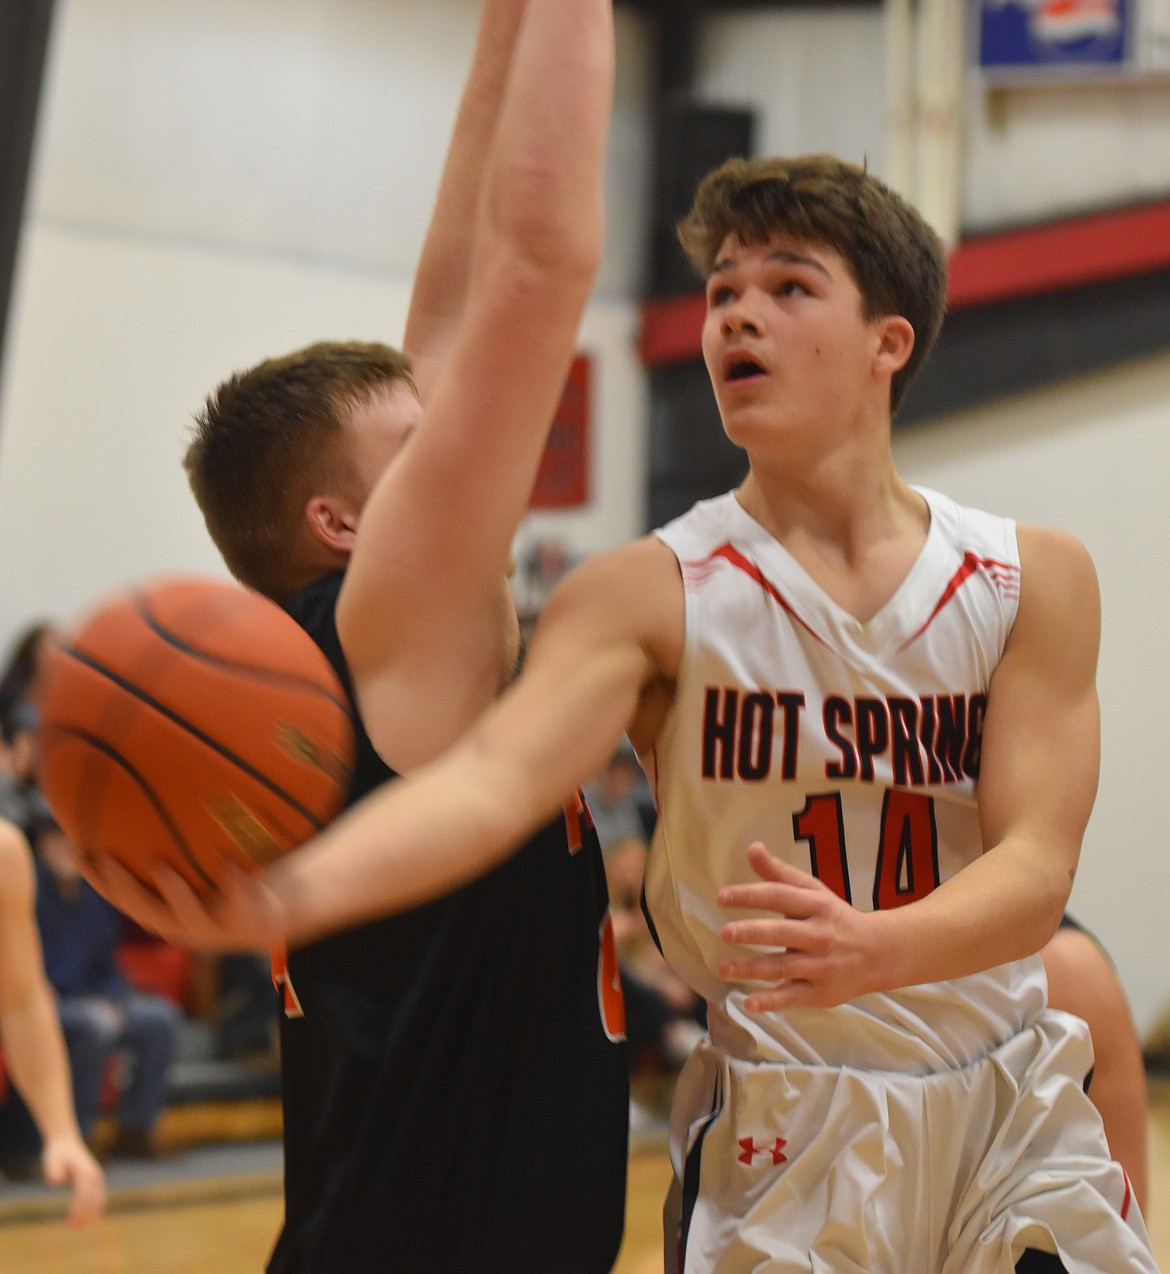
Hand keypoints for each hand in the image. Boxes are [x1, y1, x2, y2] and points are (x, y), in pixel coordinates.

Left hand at [42, 1134, 105, 1226]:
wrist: (66, 1142)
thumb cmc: (57, 1153)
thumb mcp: (51, 1159)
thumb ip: (53, 1170)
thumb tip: (57, 1182)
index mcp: (85, 1172)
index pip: (84, 1196)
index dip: (78, 1210)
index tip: (68, 1222)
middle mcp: (95, 1175)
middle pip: (94, 1200)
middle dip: (84, 1216)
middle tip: (70, 1227)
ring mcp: (97, 1177)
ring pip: (99, 1200)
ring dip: (90, 1215)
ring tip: (75, 1226)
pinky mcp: (95, 1180)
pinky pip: (98, 1198)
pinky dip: (93, 1210)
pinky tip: (83, 1219)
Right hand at [80, 854, 284, 953]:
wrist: (280, 913)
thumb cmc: (233, 881)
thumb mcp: (201, 861)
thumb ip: (175, 838)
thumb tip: (147, 786)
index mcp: (166, 910)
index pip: (122, 895)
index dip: (96, 877)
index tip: (74, 849)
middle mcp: (184, 924)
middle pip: (144, 909)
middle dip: (122, 887)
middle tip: (103, 858)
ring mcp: (216, 927)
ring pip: (187, 916)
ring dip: (172, 892)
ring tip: (159, 866)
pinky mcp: (249, 923)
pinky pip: (240, 903)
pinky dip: (234, 883)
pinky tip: (228, 862)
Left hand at [717, 843, 878, 1010]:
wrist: (879, 953)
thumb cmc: (835, 918)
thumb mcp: (813, 891)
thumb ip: (779, 873)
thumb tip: (752, 848)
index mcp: (815, 905)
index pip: (779, 896)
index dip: (750, 895)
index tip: (721, 897)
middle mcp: (819, 935)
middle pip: (782, 932)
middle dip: (753, 932)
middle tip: (725, 933)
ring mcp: (821, 965)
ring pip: (783, 967)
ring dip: (751, 969)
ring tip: (723, 968)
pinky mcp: (820, 992)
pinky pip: (792, 996)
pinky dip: (771, 1002)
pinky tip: (749, 1003)